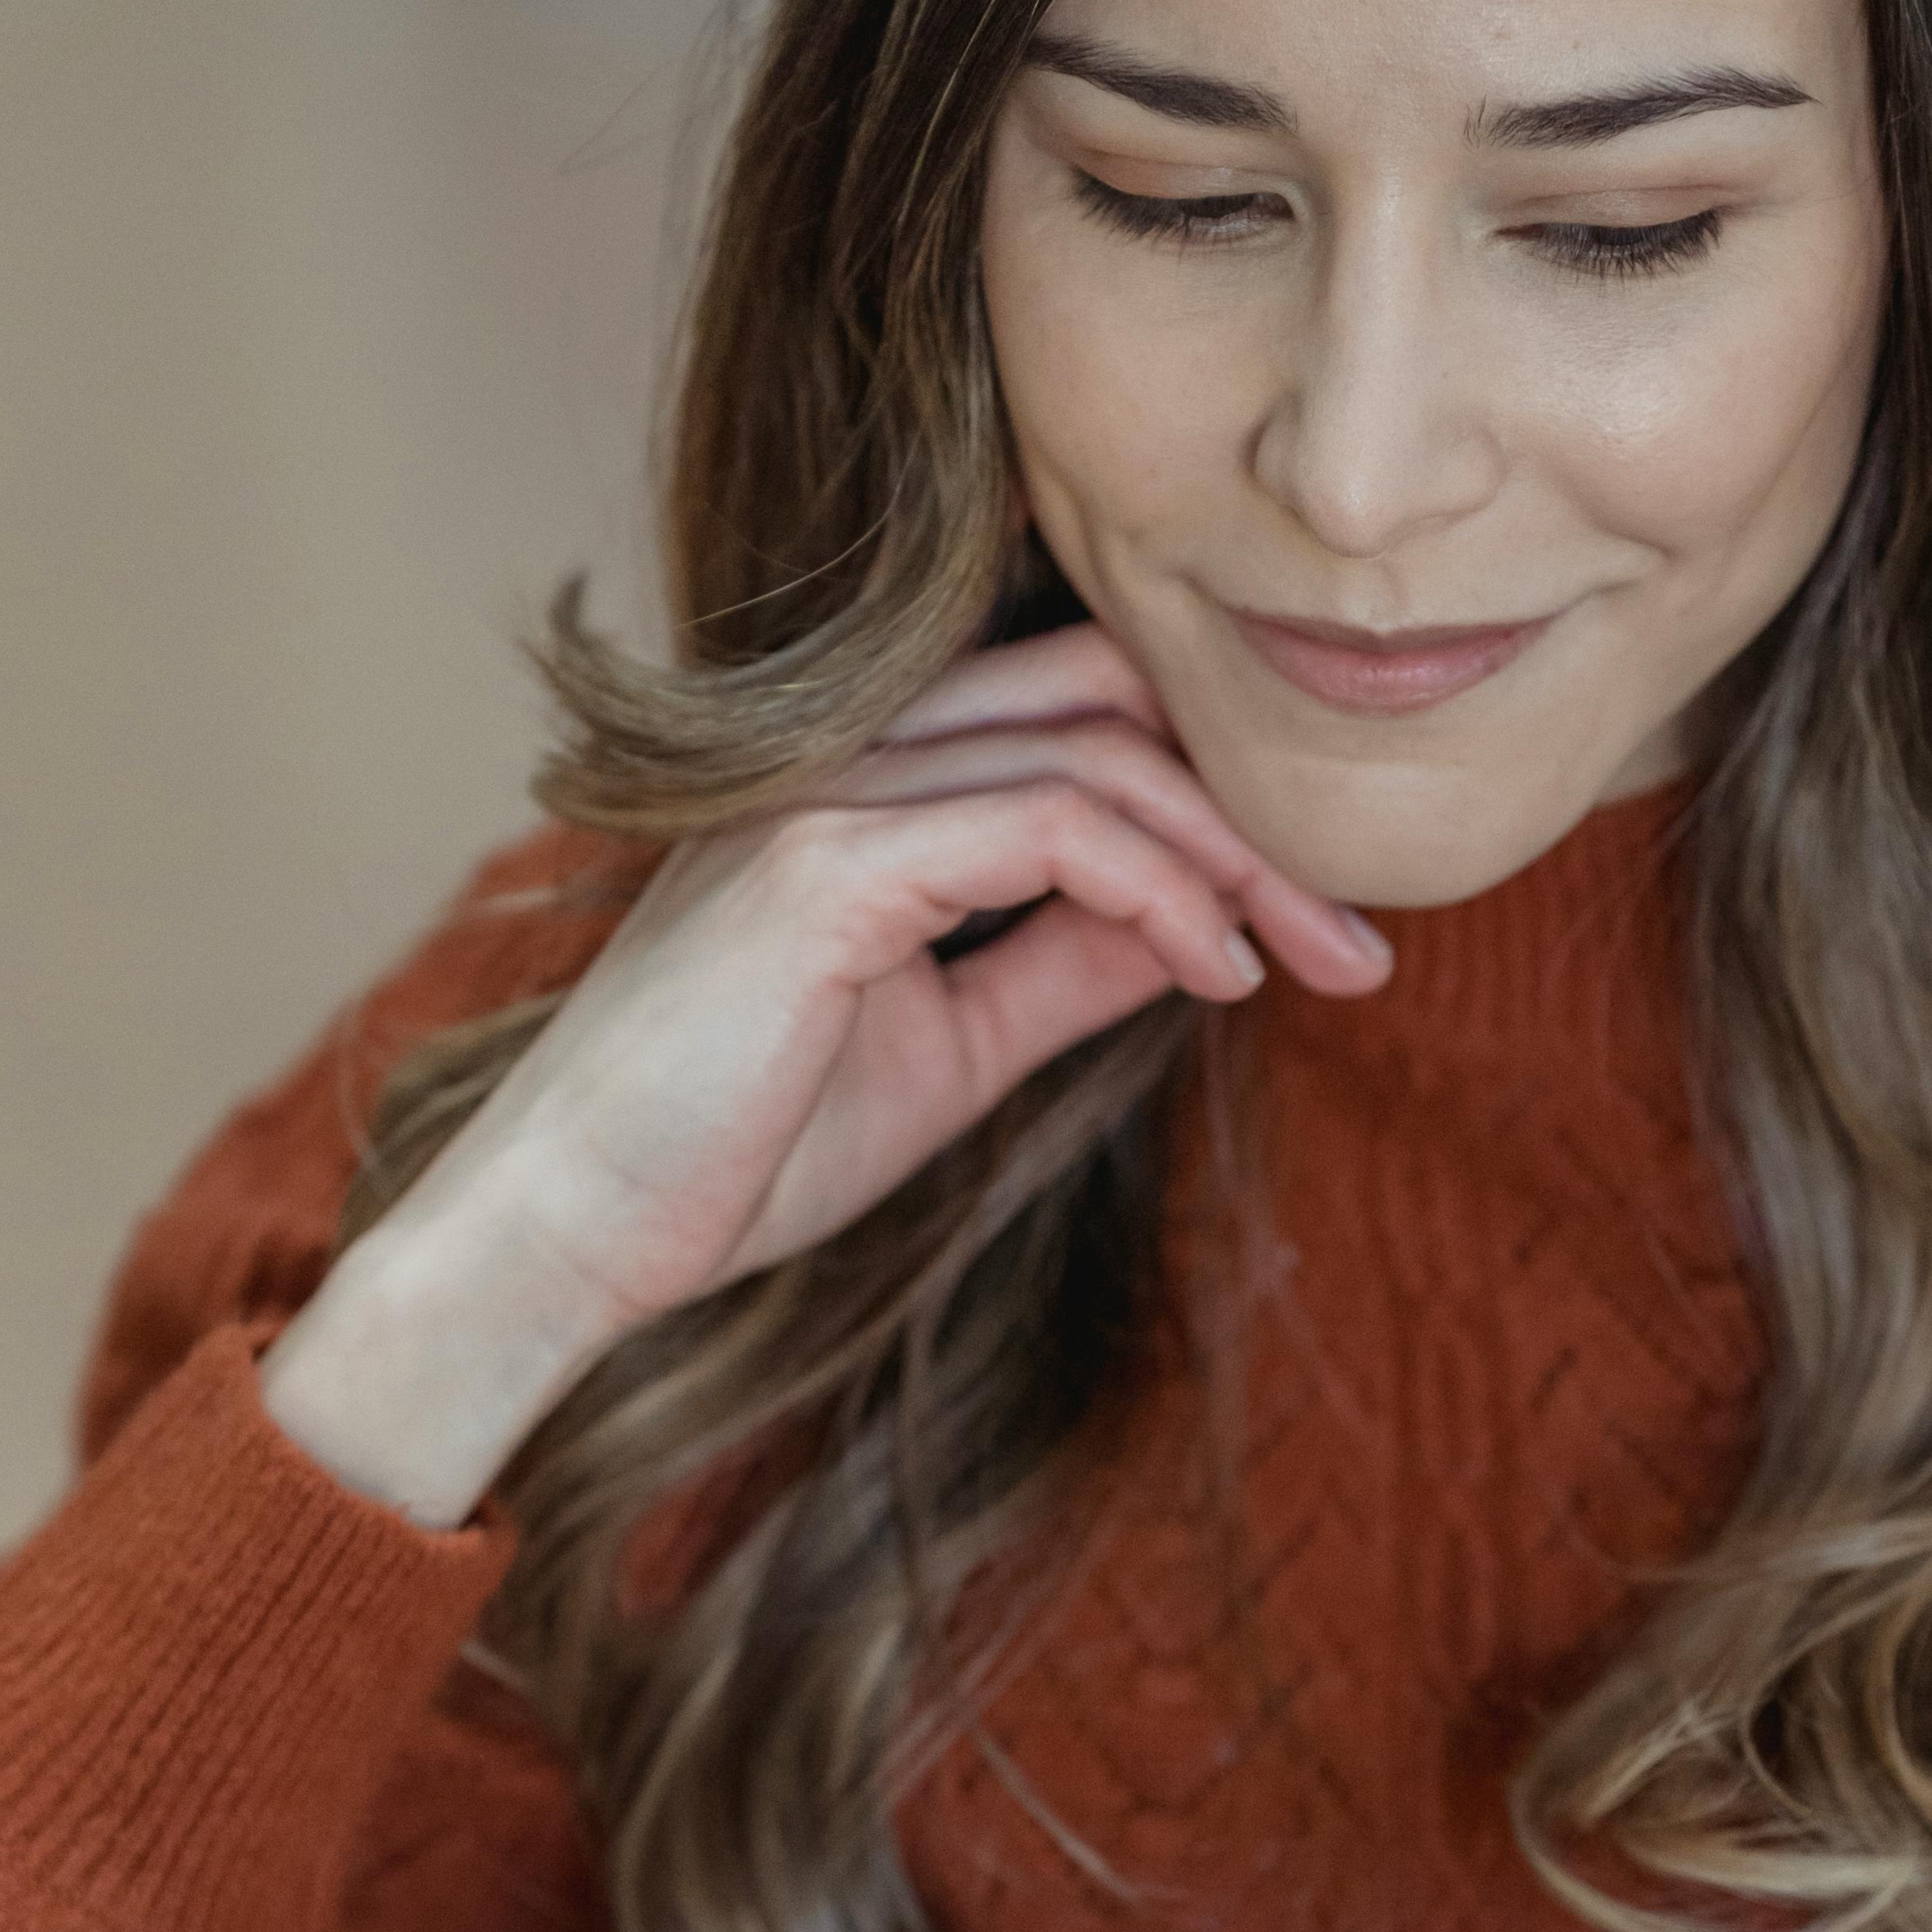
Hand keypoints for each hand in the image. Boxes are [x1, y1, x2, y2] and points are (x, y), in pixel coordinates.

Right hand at [260, 625, 1388, 1523]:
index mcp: (864, 782)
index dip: (1215, 791)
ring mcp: (826, 794)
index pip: (1080, 708)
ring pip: (1099, 756)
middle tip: (1363, 940)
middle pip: (1109, 698)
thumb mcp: (953, 1048)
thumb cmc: (731, 1151)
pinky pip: (1051, 828)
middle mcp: (843, 752)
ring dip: (1237, 860)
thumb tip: (1208, 927)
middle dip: (1258, 811)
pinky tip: (1218, 970)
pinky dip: (1159, 893)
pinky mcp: (823, 866)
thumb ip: (1068, 965)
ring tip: (1317, 962)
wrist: (569, 1234)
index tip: (1316, 923)